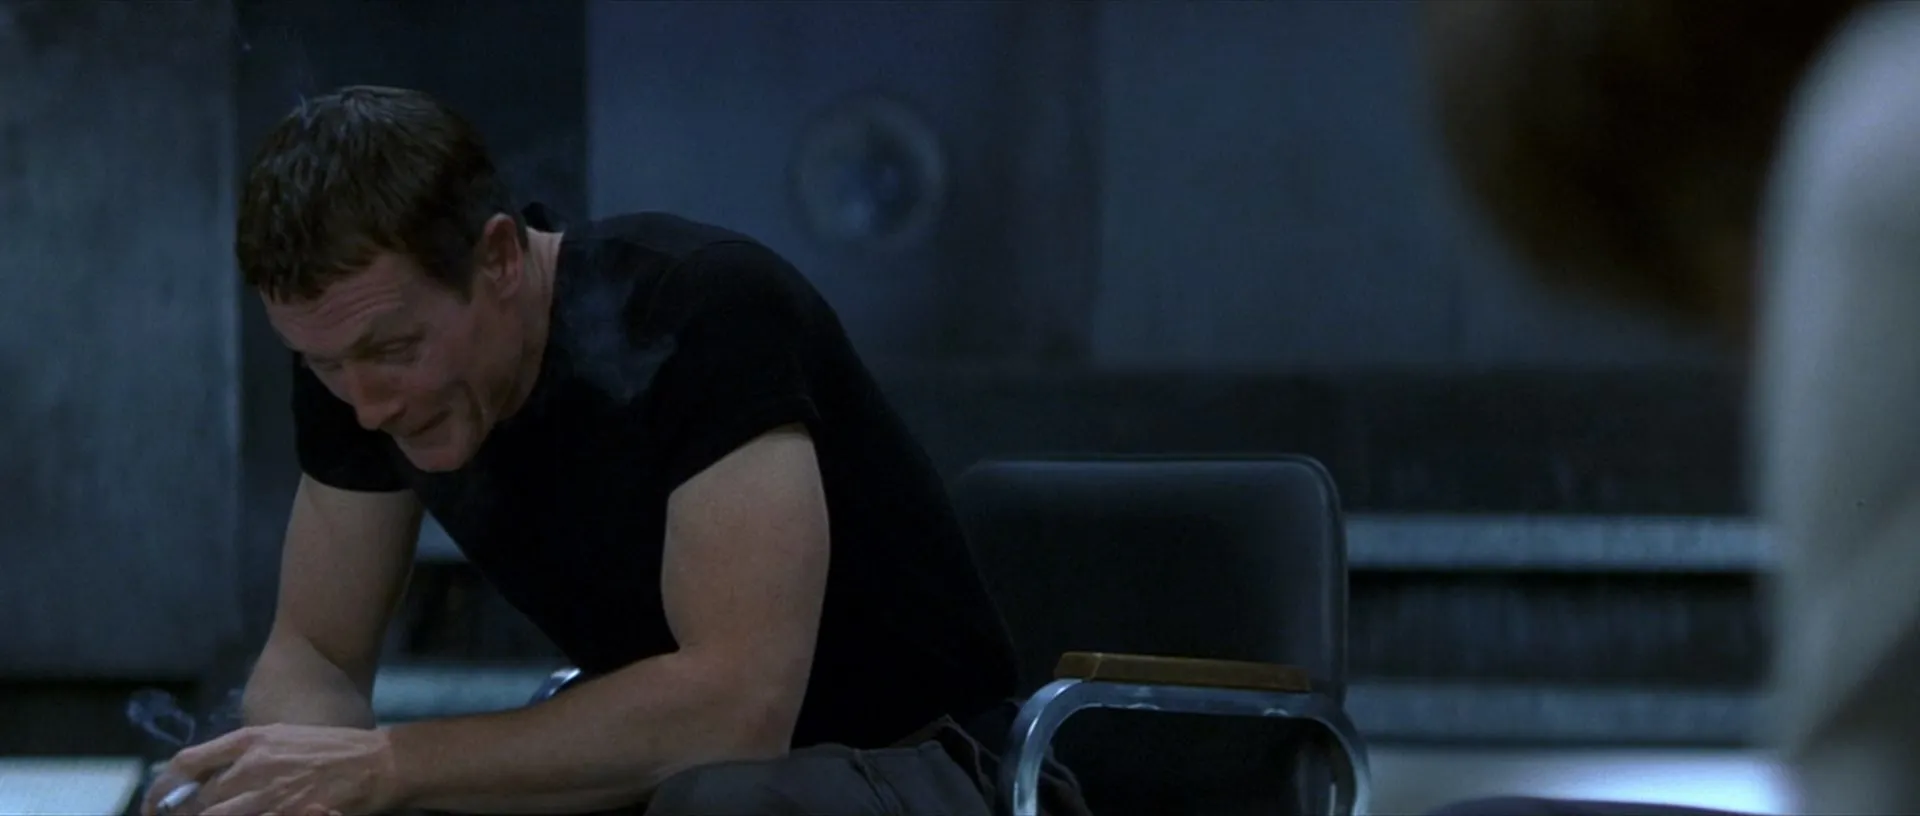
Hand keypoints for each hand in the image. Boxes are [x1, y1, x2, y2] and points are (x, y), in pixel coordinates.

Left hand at [141, 723, 402, 815]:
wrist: (378, 762)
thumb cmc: (333, 749)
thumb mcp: (283, 738)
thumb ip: (246, 755)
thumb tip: (208, 778)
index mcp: (249, 740)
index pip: (186, 763)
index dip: (161, 788)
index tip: (153, 806)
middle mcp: (251, 766)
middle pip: (195, 801)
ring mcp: (268, 794)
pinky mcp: (286, 813)